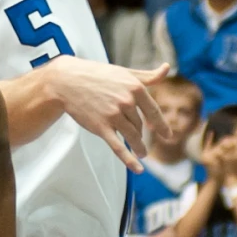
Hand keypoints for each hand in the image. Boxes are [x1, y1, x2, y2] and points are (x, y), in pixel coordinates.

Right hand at [41, 57, 169, 167]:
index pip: (153, 111)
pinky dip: (129, 160)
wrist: (68, 81)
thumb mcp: (125, 72)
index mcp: (135, 87)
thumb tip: (167, 68)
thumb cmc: (97, 75)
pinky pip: (118, 147)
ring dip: (139, 148)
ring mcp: (114, 115)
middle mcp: (127, 102)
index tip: (168, 136)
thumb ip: (147, 75)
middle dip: (141, 133)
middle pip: (140, 125)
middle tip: (141, 139)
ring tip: (142, 154)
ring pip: (133, 137)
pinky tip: (138, 168)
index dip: (161, 125)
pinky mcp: (101, 127)